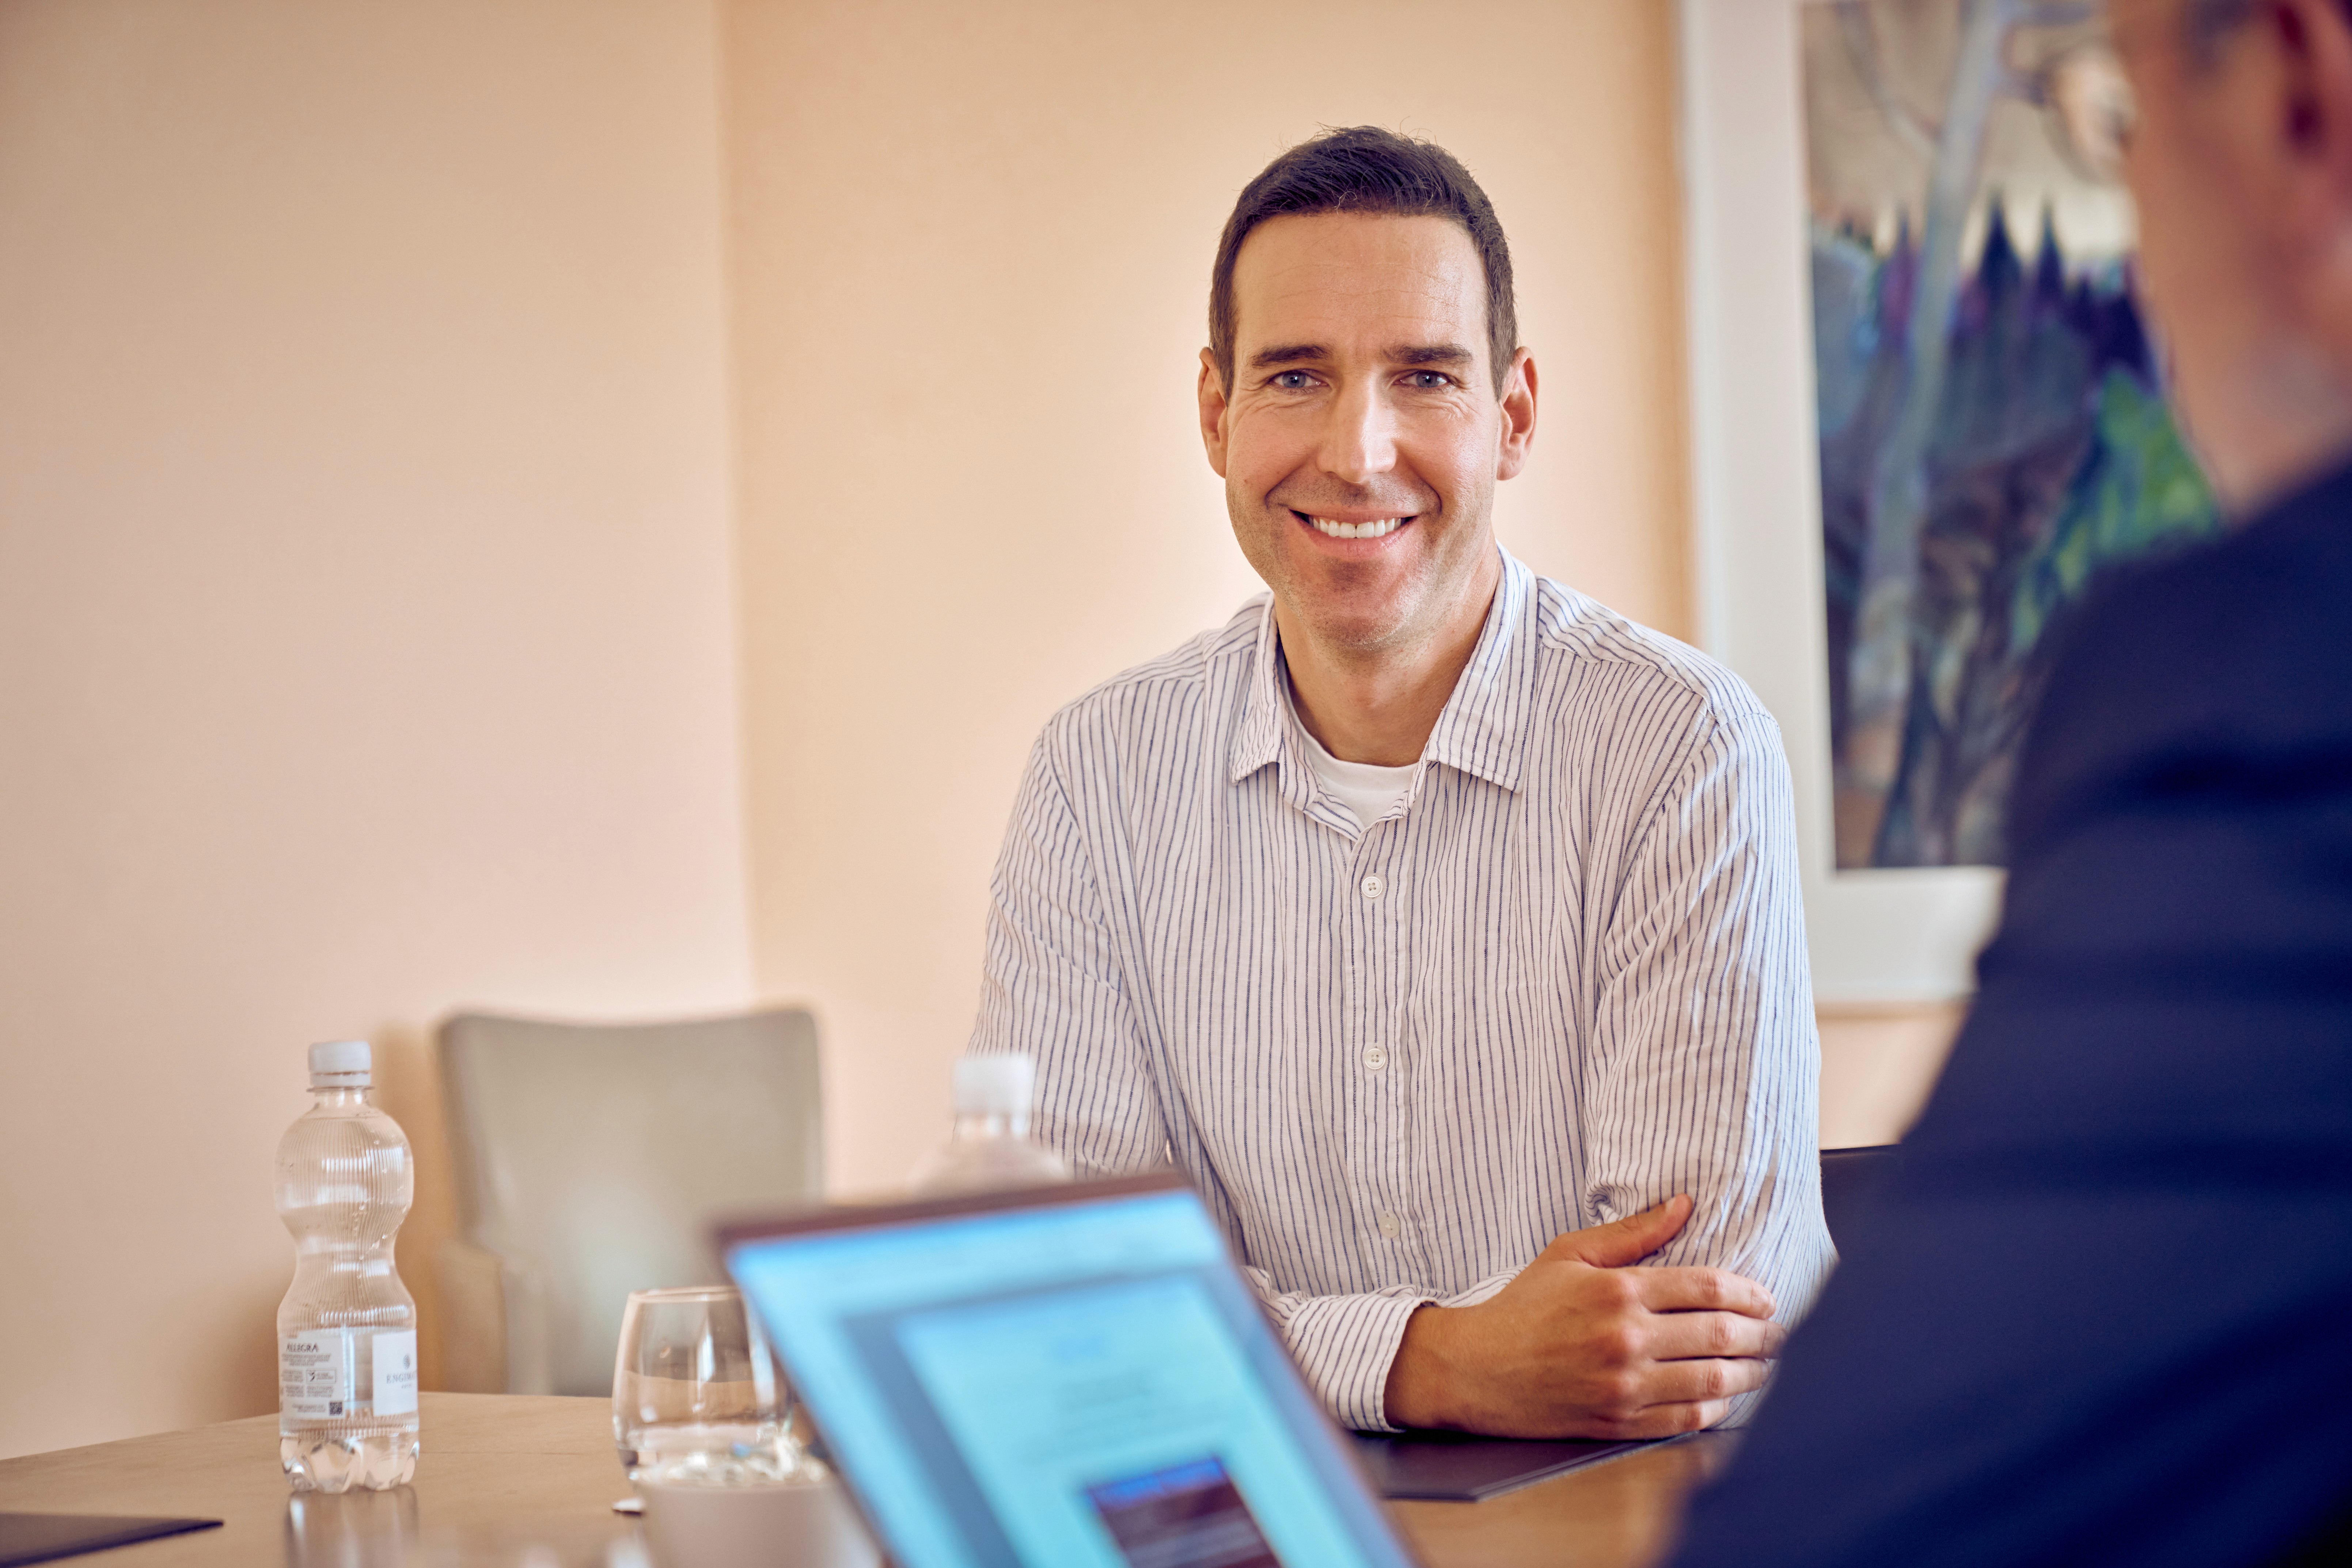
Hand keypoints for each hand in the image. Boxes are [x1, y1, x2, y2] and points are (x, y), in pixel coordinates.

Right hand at [1381, 1195, 1783, 1437]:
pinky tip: (1729, 1398)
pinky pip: (1688, 1420)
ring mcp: (1624, 1385)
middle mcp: (1626, 1338)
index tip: (1768, 1299)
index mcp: (1617, 1291)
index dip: (1748, 1293)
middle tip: (1782, 1333)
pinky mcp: (1619, 1421)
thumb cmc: (1522, 1307)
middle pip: (1720, 1335)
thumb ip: (1633, 1232)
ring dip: (1752, 1373)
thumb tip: (1684, 1204)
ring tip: (1768, 1365)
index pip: (1706, 1288)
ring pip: (1713, 1380)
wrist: (1476, 1369)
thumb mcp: (1569, 1253)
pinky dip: (1718, 1409)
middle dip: (1763, 1335)